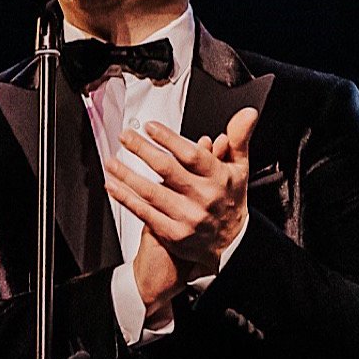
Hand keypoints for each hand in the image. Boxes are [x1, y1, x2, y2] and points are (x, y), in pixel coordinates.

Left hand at [105, 107, 258, 271]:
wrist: (231, 244)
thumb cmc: (230, 200)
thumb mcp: (240, 168)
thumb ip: (238, 138)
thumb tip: (246, 114)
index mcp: (218, 178)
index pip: (192, 154)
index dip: (169, 139)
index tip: (150, 127)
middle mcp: (203, 198)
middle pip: (167, 170)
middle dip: (142, 150)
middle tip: (125, 137)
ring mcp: (187, 217)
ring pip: (151, 192)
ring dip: (127, 175)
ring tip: (112, 161)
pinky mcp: (173, 234)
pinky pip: (145, 213)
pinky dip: (126, 199)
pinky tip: (113, 186)